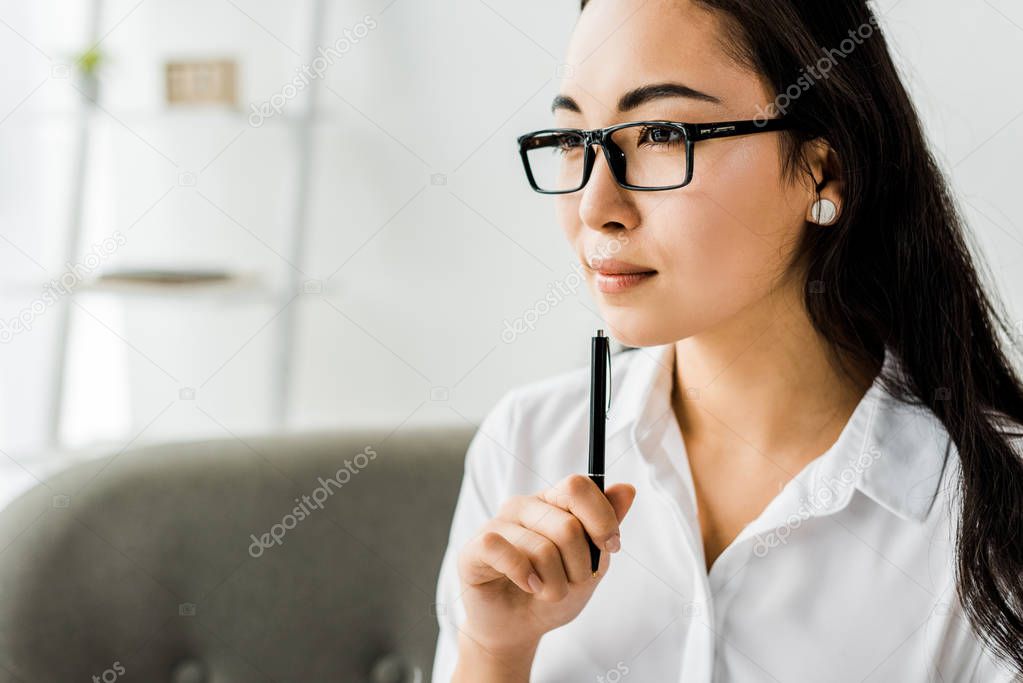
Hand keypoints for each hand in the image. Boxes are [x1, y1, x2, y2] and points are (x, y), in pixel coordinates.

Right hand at [455, 474, 636, 657]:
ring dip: (555, 583)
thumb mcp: (591, 563)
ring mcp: (497, 525)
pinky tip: (527, 586)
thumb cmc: (552, 591)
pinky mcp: (475, 548)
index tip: (611, 547)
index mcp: (552, 503)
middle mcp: (524, 506)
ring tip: (547, 592)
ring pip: (542, 547)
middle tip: (571, 581)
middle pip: (568, 525)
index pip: (577, 486)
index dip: (601, 519)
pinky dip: (524, 576)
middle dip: (580, 566)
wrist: (518, 629)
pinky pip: (502, 550)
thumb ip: (606, 526)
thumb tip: (627, 489)